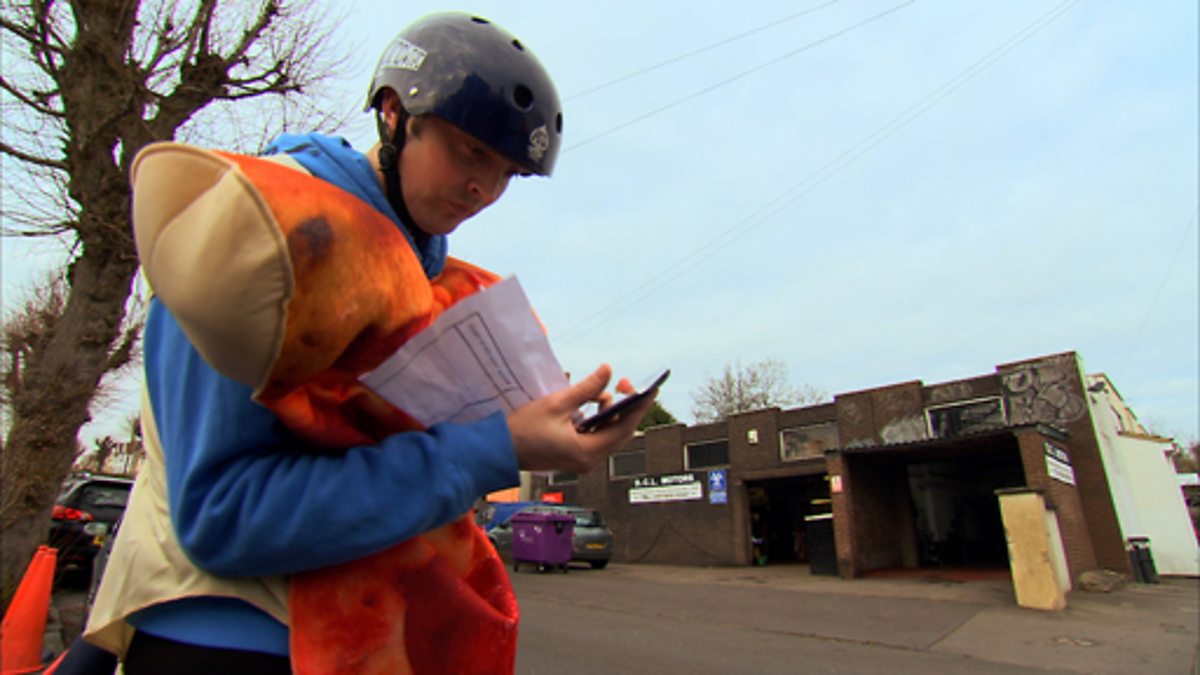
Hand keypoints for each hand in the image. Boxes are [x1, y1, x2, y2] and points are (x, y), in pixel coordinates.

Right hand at [507, 364, 654, 472]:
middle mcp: (589, 460)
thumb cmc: (523, 431)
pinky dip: (598, 420)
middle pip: (620, 432)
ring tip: (602, 392)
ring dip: (610, 412)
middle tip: (623, 383)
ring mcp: (582, 460)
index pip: (624, 427)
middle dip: (625, 407)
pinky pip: (596, 437)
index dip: (638, 406)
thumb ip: (586, 388)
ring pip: (609, 434)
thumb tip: (607, 371)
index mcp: (587, 451)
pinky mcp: (575, 456)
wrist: (499, 450)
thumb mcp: (557, 403)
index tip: (649, 389)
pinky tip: (591, 404)